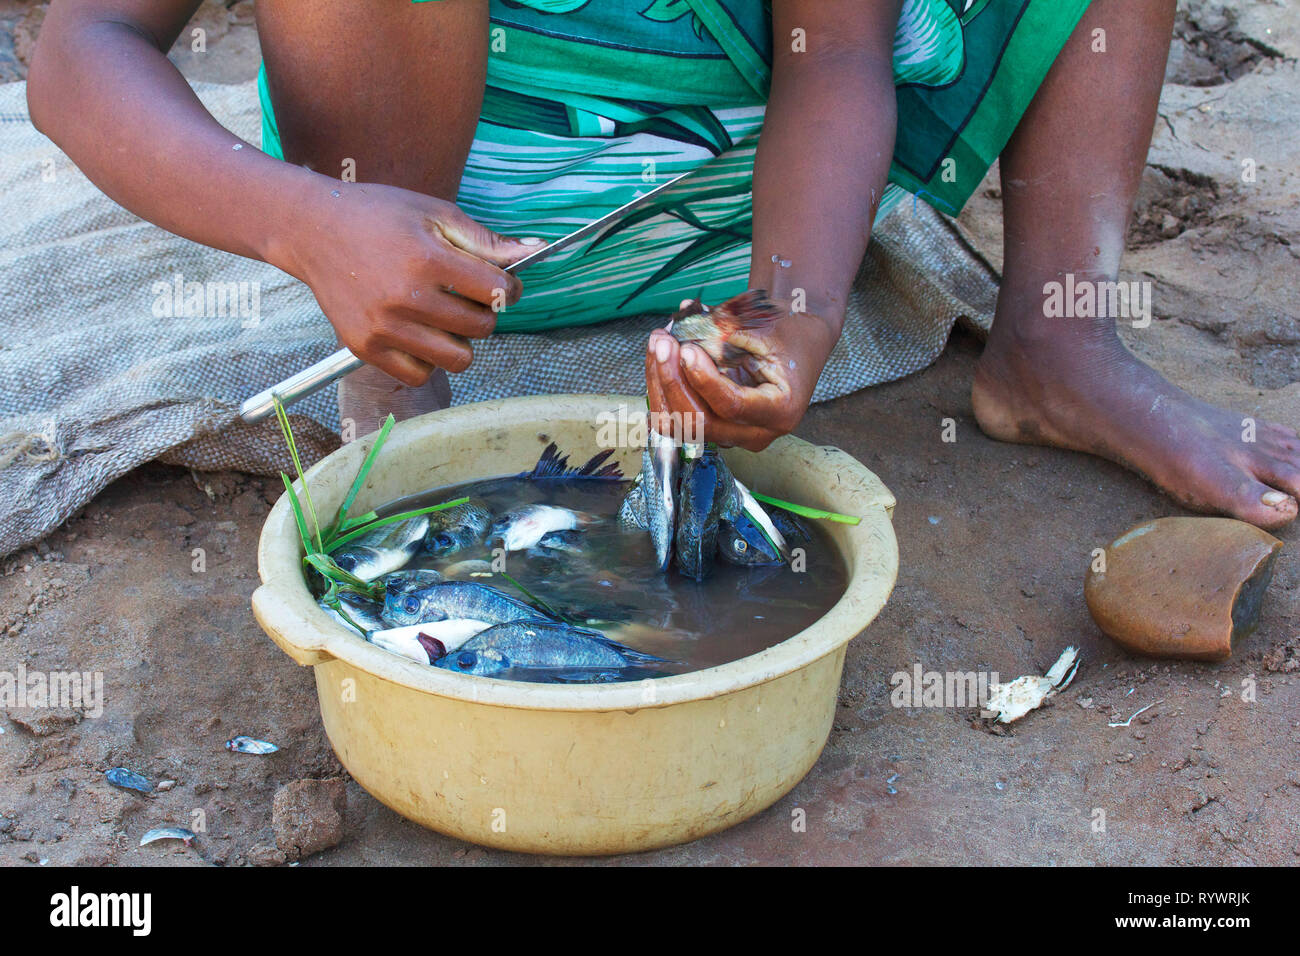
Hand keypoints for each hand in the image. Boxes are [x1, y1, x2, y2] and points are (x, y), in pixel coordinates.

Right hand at [280, 179, 539, 385]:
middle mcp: (405, 297)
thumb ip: (484, 239)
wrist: (312, 230)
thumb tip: (533, 249)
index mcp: (427, 259)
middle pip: (481, 328)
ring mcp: (383, 327)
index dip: (510, 288)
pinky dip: (429, 360)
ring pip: (457, 359)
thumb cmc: (378, 216)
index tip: (502, 283)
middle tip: (467, 297)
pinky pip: (419, 375)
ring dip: (461, 341)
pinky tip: (422, 334)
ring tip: (446, 318)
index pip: (498, 291)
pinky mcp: (364, 346)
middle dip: (485, 313)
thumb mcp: (434, 213)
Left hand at [644, 296, 840, 450]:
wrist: (799, 342)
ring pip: (680, 424)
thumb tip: (685, 325)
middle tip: (663, 341)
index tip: (687, 349)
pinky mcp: (712, 427)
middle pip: (700, 422)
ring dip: (661, 384)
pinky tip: (659, 359)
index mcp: (779, 410)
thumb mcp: (767, 328)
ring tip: (658, 343)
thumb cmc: (790, 334)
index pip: (732, 406)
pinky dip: (662, 388)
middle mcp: (755, 432)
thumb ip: (726, 332)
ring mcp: (731, 434)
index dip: (703, 379)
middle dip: (673, 380)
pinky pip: (676, 419)